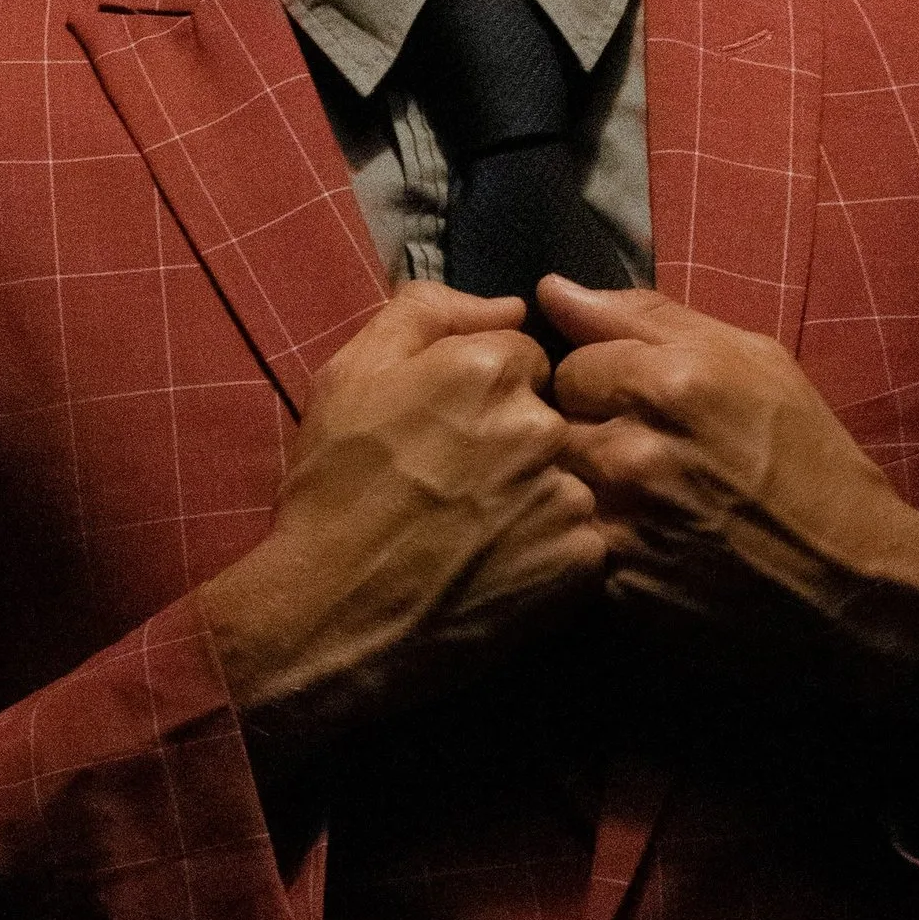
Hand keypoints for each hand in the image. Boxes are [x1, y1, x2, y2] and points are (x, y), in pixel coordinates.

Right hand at [199, 283, 604, 754]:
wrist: (333, 614)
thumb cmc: (334, 490)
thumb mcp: (351, 374)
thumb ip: (428, 311)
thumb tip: (510, 305)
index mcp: (489, 367)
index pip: (526, 357)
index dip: (486, 394)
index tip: (451, 433)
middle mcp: (541, 424)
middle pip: (555, 415)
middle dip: (519, 442)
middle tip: (463, 487)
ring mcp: (567, 496)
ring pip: (573, 476)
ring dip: (539, 496)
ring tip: (480, 532)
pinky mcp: (582, 561)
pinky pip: (585, 538)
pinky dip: (552, 551)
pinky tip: (502, 566)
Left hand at [541, 277, 918, 696]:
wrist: (850, 582)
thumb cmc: (809, 460)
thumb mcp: (753, 362)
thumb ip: (645, 318)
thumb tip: (551, 289)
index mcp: (668, 383)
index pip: (570, 364)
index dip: (603, 384)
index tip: (643, 407)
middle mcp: (634, 452)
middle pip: (549, 426)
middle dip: (586, 435)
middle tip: (642, 457)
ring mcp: (621, 525)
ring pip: (554, 487)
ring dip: (587, 489)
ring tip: (644, 502)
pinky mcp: (616, 588)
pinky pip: (572, 545)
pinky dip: (600, 542)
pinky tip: (650, 546)